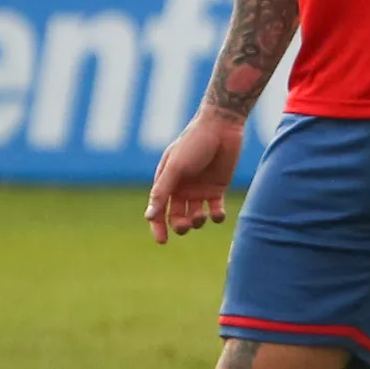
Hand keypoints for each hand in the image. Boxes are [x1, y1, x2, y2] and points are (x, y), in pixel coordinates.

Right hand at [145, 109, 245, 242]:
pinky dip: (216, 217)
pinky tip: (217, 213)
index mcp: (166, 182)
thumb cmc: (193, 144)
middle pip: (176, 217)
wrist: (221, 127)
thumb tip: (148, 217)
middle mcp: (181, 189)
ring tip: (201, 216)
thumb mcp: (175, 168)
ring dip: (197, 222)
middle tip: (186, 225)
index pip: (158, 210)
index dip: (158, 227)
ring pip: (195, 217)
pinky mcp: (217, 189)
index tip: (162, 241)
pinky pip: (215, 211)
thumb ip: (162, 191)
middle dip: (180, 226)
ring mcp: (199, 190)